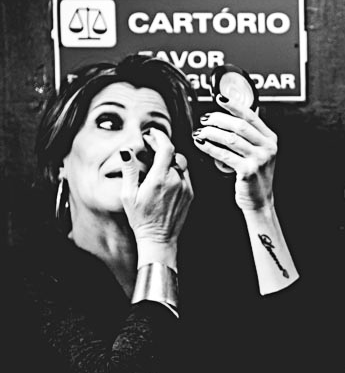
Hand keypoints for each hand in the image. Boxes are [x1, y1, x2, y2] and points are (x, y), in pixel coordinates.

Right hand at [121, 128, 193, 261]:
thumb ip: (129, 171)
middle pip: (175, 154)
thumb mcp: (128, 195)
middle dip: (163, 147)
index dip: (160, 136)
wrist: (159, 238)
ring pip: (181, 165)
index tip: (152, 134)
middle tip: (151, 146)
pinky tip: (165, 176)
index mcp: (160, 179)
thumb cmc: (141, 218)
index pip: (166, 148)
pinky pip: (185, 176)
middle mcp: (176, 181)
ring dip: (170, 159)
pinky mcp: (190, 195)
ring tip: (157, 161)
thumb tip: (126, 152)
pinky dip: (176, 171)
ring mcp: (186, 188)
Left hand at [194, 95, 278, 210]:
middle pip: (239, 125)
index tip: (219, 99)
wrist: (259, 200)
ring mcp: (259, 159)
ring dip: (211, 133)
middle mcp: (268, 148)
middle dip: (218, 119)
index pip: (250, 116)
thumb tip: (231, 116)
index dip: (234, 105)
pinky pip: (224, 154)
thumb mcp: (259, 153)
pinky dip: (209, 147)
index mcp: (270, 139)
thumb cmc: (255, 176)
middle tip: (205, 120)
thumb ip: (250, 136)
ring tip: (200, 132)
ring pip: (230, 138)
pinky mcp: (248, 171)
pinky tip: (201, 144)